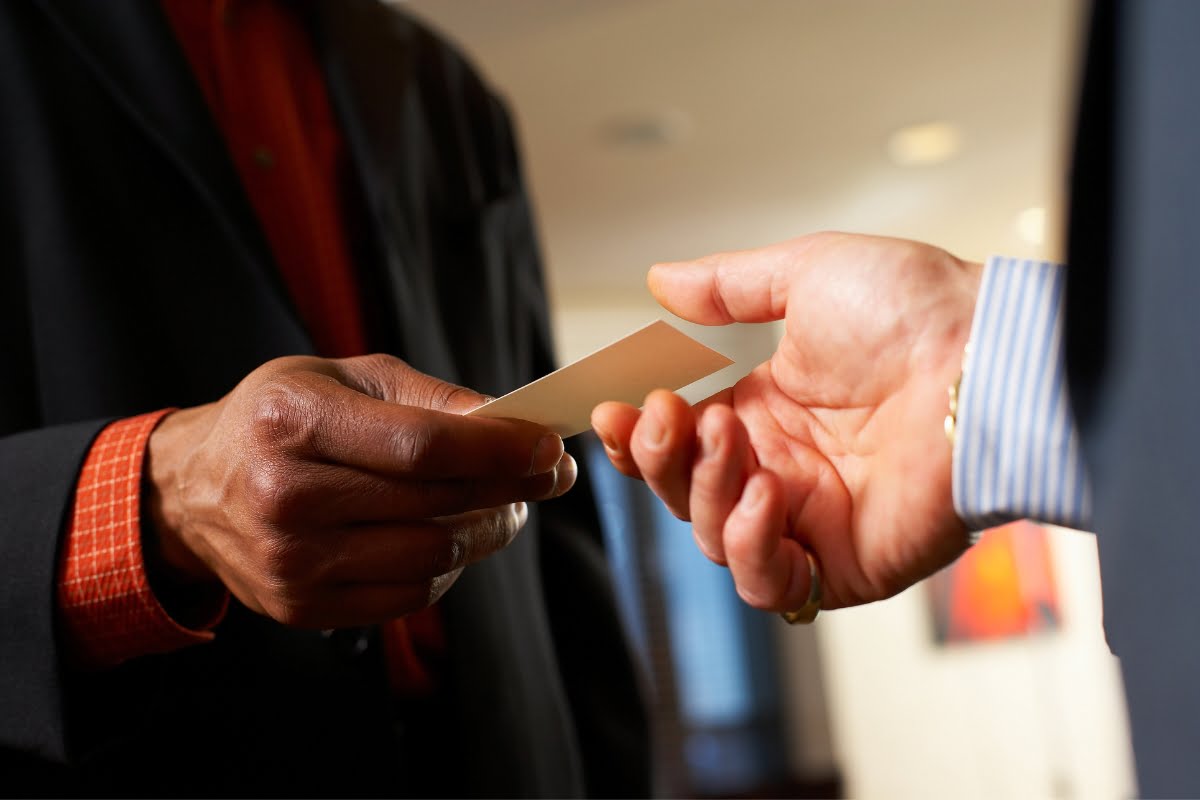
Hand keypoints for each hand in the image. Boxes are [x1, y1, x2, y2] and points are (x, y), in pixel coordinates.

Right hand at [145, 354, 572, 627]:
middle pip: (435, 503)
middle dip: (511, 488)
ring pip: (432, 555)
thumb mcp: (342, 379)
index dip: (498, 449)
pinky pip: (409, 594)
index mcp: (293, 421)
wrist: (193, 491)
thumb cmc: (281, 419)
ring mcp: (290, 561)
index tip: (550, 448)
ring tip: (507, 506)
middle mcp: (285, 496)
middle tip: (549, 476)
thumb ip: (426, 397)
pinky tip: (453, 535)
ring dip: (489, 530)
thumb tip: (510, 419)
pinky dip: (448, 564)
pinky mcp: (301, 606)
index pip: (421, 446)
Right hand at [592, 232, 981, 611]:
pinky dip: (751, 547)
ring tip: (733, 439)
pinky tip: (766, 494)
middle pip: (685, 493)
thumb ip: (727, 286)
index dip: (638, 435)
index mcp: (768, 411)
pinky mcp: (845, 563)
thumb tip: (661, 279)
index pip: (680, 442)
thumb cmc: (916, 311)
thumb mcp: (808, 274)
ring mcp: (812, 520)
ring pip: (716, 538)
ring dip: (705, 491)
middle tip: (666, 414)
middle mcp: (784, 469)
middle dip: (659, 458)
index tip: (614, 407)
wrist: (986, 359)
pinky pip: (770, 585)